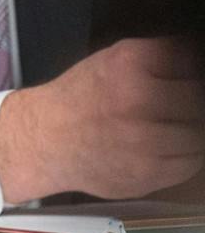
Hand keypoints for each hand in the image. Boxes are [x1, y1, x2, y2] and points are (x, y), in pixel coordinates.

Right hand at [0, 37, 204, 202]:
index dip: (189, 73)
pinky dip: (185, 155)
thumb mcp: (112, 60)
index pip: (190, 63)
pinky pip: (191, 163)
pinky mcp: (148, 174)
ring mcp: (143, 140)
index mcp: (128, 64)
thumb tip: (198, 65)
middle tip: (178, 106)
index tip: (182, 81)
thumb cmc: (79, 97)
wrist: (42, 140)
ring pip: (198, 134)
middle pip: (197, 99)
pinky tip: (166, 148)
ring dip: (190, 130)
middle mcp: (136, 100)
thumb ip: (158, 58)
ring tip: (170, 127)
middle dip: (191, 102)